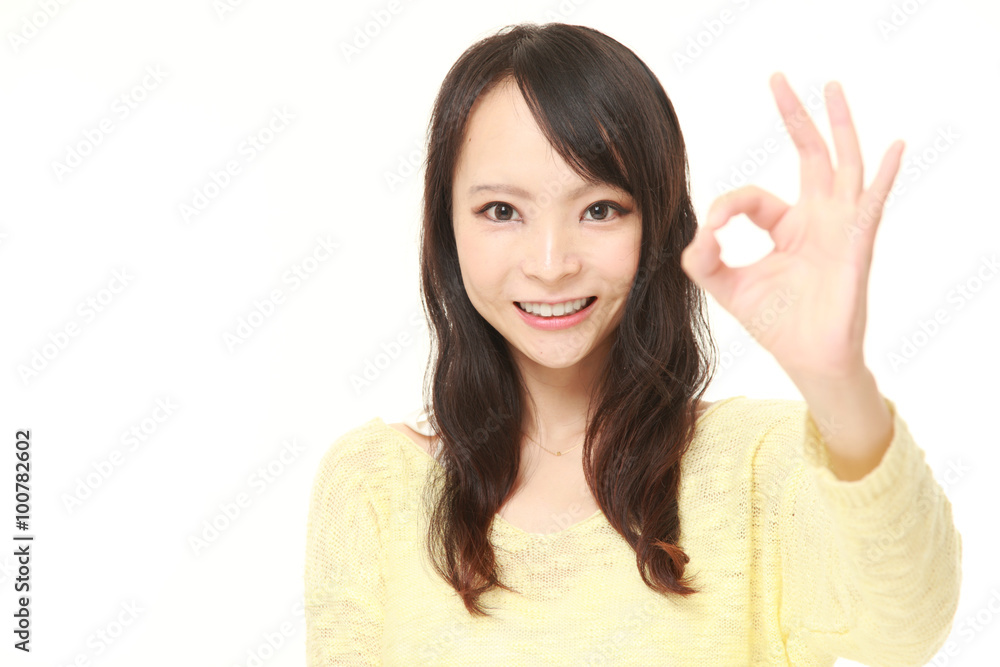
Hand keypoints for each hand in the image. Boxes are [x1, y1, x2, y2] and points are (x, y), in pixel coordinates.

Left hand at [680, 72, 904, 379]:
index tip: (709, 232)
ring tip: (831, 87)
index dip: (726, 208)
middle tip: (778, 79)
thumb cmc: (776, 324)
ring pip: (841, 163)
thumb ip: (702, 260)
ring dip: (837, 125)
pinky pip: (872, 203)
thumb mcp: (727, 287)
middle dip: (793, 116)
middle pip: (807, 154)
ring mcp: (839, 227)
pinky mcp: (855, 244)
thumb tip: (694, 234)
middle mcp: (817, 218)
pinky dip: (884, 175)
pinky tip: (894, 147)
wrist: (807, 359)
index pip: (753, 198)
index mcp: (788, 226)